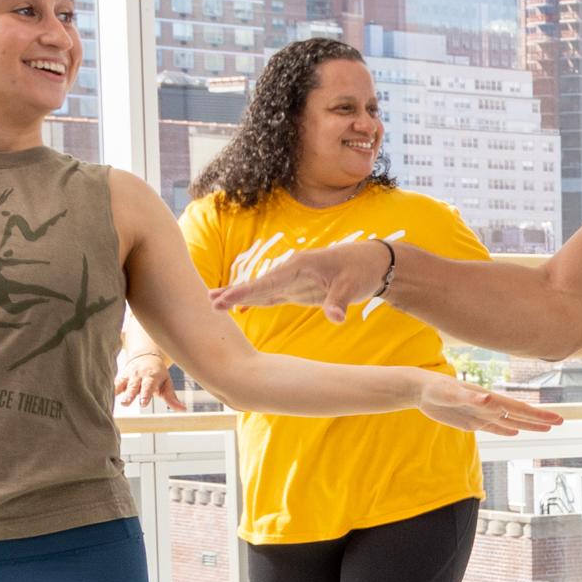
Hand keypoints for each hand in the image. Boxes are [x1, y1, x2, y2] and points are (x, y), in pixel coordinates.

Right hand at [114, 343, 178, 409]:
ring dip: (118, 392)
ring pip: (122, 384)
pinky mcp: (120, 376)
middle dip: (129, 395)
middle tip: (125, 403)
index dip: (145, 395)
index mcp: (152, 377)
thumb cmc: (159, 374)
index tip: (143, 404)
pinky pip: (115, 382)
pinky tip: (103, 395)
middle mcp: (139, 375)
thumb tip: (183, 409)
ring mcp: (128, 375)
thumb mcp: (167, 384)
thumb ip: (172, 398)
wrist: (146, 357)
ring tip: (114, 400)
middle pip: (133, 386)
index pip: (148, 387)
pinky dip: (110, 388)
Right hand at [212, 240, 388, 321]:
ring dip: (239, 297)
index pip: (267, 282)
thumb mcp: (352, 285)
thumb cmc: (361, 270)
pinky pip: (272, 296)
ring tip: (214, 303)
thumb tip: (335, 318)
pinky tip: (239, 310)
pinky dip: (255, 302)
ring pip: (261, 290)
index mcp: (299, 266)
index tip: (224, 299)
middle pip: (258, 285)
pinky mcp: (298, 290)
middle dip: (234, 293)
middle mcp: (291, 271)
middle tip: (209, 301)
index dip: (245, 292)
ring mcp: (293, 281)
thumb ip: (339, 301)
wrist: (373, 263)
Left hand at [416, 373, 564, 436]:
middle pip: (519, 414)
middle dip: (540, 419)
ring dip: (528, 425)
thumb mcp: (452, 393)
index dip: (537, 414)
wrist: (420, 389)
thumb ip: (471, 398)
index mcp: (488, 399)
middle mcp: (489, 406)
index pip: (518, 408)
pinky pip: (494, 427)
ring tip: (546, 429)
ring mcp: (482, 414)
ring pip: (510, 421)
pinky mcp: (472, 421)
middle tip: (561, 422)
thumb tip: (491, 399)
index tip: (556, 419)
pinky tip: (515, 431)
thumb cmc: (435, 389)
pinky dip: (506, 429)